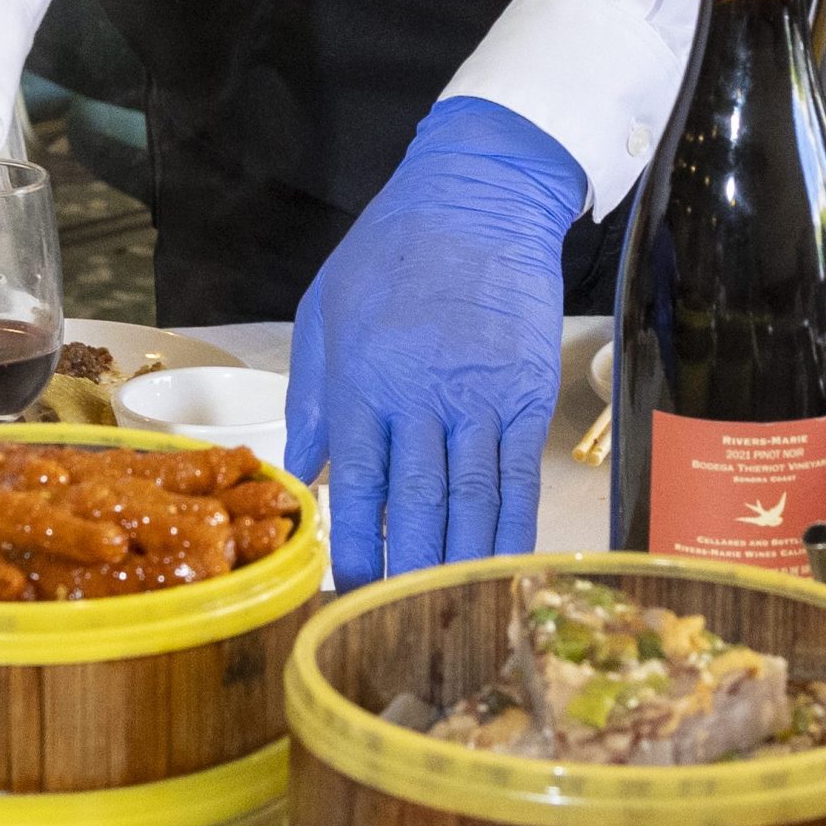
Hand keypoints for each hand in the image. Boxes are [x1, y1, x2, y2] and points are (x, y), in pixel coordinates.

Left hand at [286, 99, 583, 586]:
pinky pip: (519, 479)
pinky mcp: (527, 394)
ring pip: (472, 503)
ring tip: (447, 618)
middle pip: (418, 507)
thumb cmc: (390, 250)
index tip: (344, 594)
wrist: (480, 197)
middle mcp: (422, 396)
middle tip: (398, 629)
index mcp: (364, 379)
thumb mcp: (325, 310)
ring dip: (459, 566)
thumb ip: (312, 396)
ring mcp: (481, 398)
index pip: (356, 486)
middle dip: (406, 574)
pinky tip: (502, 570)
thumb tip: (298, 474)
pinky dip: (512, 531)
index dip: (353, 548)